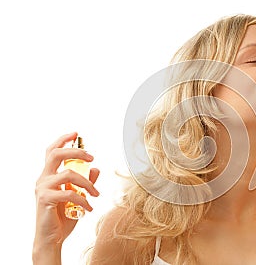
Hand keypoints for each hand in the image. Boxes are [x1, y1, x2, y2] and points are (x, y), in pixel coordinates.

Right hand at [34, 132, 99, 247]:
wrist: (52, 239)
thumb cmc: (62, 217)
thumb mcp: (78, 196)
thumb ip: (85, 182)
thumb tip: (95, 168)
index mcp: (49, 176)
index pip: (52, 151)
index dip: (63, 140)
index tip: (76, 133)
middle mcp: (44, 179)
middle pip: (55, 154)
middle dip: (75, 151)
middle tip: (92, 156)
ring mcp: (43, 189)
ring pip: (67, 173)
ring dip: (86, 182)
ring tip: (95, 193)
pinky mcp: (46, 200)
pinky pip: (69, 193)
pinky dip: (83, 199)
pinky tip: (89, 207)